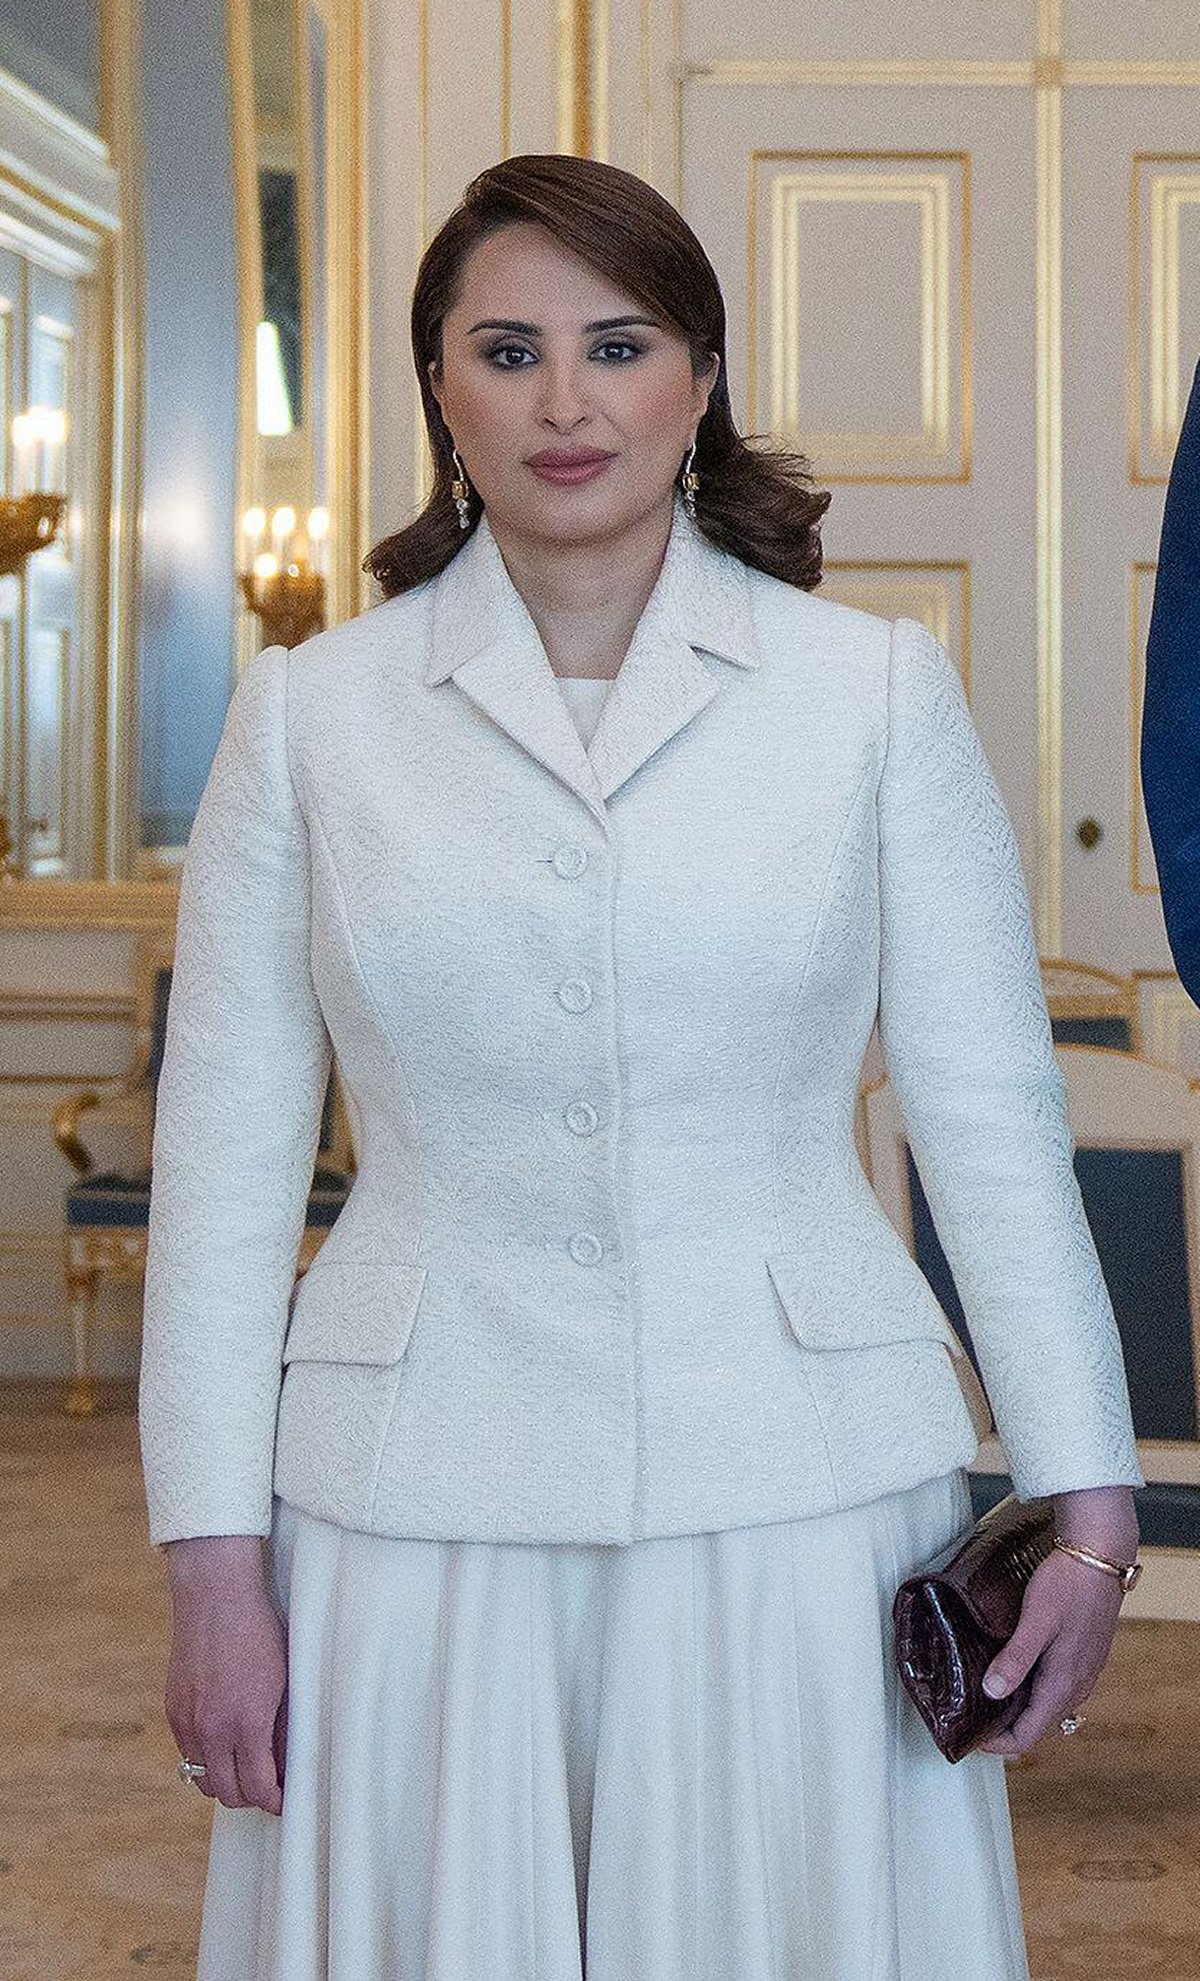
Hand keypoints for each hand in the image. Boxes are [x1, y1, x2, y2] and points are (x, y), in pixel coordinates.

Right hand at [164, 1538, 287, 1812]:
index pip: (257, 1788)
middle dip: (250, 1798)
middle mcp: (211, 1729)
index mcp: (246, 1723)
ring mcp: (187, 1721)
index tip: (285, 1799)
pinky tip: (222, 1745)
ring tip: (244, 1770)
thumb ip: (282, 1728)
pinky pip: (187, 1753)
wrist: (215, 1596)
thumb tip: (287, 1765)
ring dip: (224, 1782)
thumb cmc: (259, 1632)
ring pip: (201, 1779)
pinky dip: (205, 1759)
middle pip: (227, 1793)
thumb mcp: (284, 1680)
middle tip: (267, 1788)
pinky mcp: (173, 1710)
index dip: (274, 1801)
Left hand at [974, 1546, 1125, 1756]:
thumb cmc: (1066, 1585)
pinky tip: (1015, 1674)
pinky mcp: (1084, 1656)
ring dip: (1020, 1710)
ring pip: (1048, 1706)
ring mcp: (1084, 1671)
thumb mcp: (1036, 1620)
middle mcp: (1077, 1685)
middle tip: (972, 1718)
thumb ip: (1016, 1659)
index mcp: (1063, 1683)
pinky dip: (1033, 1692)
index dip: (999, 1743)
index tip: (971, 1738)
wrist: (1100, 1557)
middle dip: (1006, 1729)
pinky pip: (1057, 1688)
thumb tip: (991, 1693)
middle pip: (1038, 1724)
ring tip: (987, 1699)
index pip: (1029, 1734)